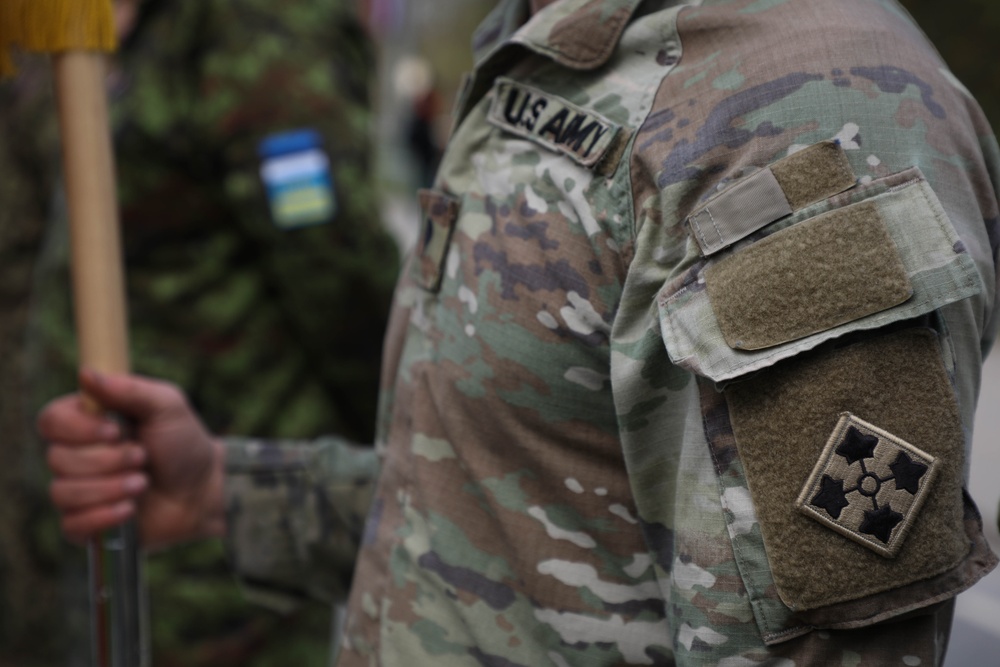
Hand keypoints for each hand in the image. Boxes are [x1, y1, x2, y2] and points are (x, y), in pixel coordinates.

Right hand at [38, 370, 225, 549]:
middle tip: (143, 457)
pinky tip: (130, 510)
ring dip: (109, 488)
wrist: (204, 489)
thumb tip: (86, 374)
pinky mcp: (88, 524)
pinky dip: (103, 517)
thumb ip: (129, 390)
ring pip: (63, 493)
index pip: (51, 421)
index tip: (116, 431)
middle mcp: (77, 455)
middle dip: (107, 460)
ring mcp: (80, 491)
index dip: (77, 429)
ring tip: (143, 483)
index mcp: (89, 421)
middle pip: (57, 459)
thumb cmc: (184, 442)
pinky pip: (72, 525)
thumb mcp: (166, 406)